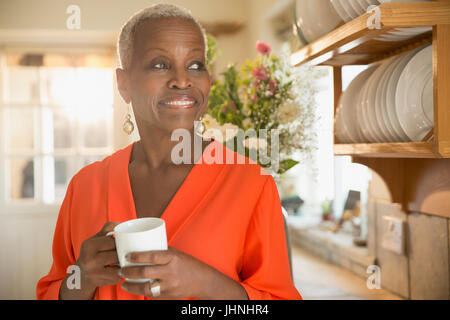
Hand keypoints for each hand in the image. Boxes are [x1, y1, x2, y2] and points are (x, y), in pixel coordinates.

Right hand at [75, 222, 121, 288]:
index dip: (121, 243)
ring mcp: (93, 273)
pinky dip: (121, 274)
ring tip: (125, 261)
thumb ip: (109, 228)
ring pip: (119, 268)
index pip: (112, 242)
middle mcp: (88, 260)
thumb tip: (122, 224)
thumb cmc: (93, 251)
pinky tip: (120, 270)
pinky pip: (117, 277)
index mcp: (88, 246)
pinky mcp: (99, 282)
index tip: (124, 243)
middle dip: (124, 254)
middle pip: (116, 255)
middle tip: (127, 253)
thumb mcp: (97, 238)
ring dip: (124, 265)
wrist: (80, 273)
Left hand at [119, 247, 233, 298]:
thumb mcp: (176, 254)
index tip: (126, 256)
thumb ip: (161, 252)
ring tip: (124, 282)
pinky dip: (141, 291)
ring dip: (132, 285)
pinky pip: (151, 294)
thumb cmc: (188, 264)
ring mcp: (170, 285)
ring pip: (146, 287)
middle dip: (129, 272)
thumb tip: (142, 247)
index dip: (137, 256)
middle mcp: (171, 271)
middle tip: (121, 269)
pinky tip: (134, 288)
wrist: (203, 280)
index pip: (152, 256)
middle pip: (145, 272)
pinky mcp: (169, 295)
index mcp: (173, 258)